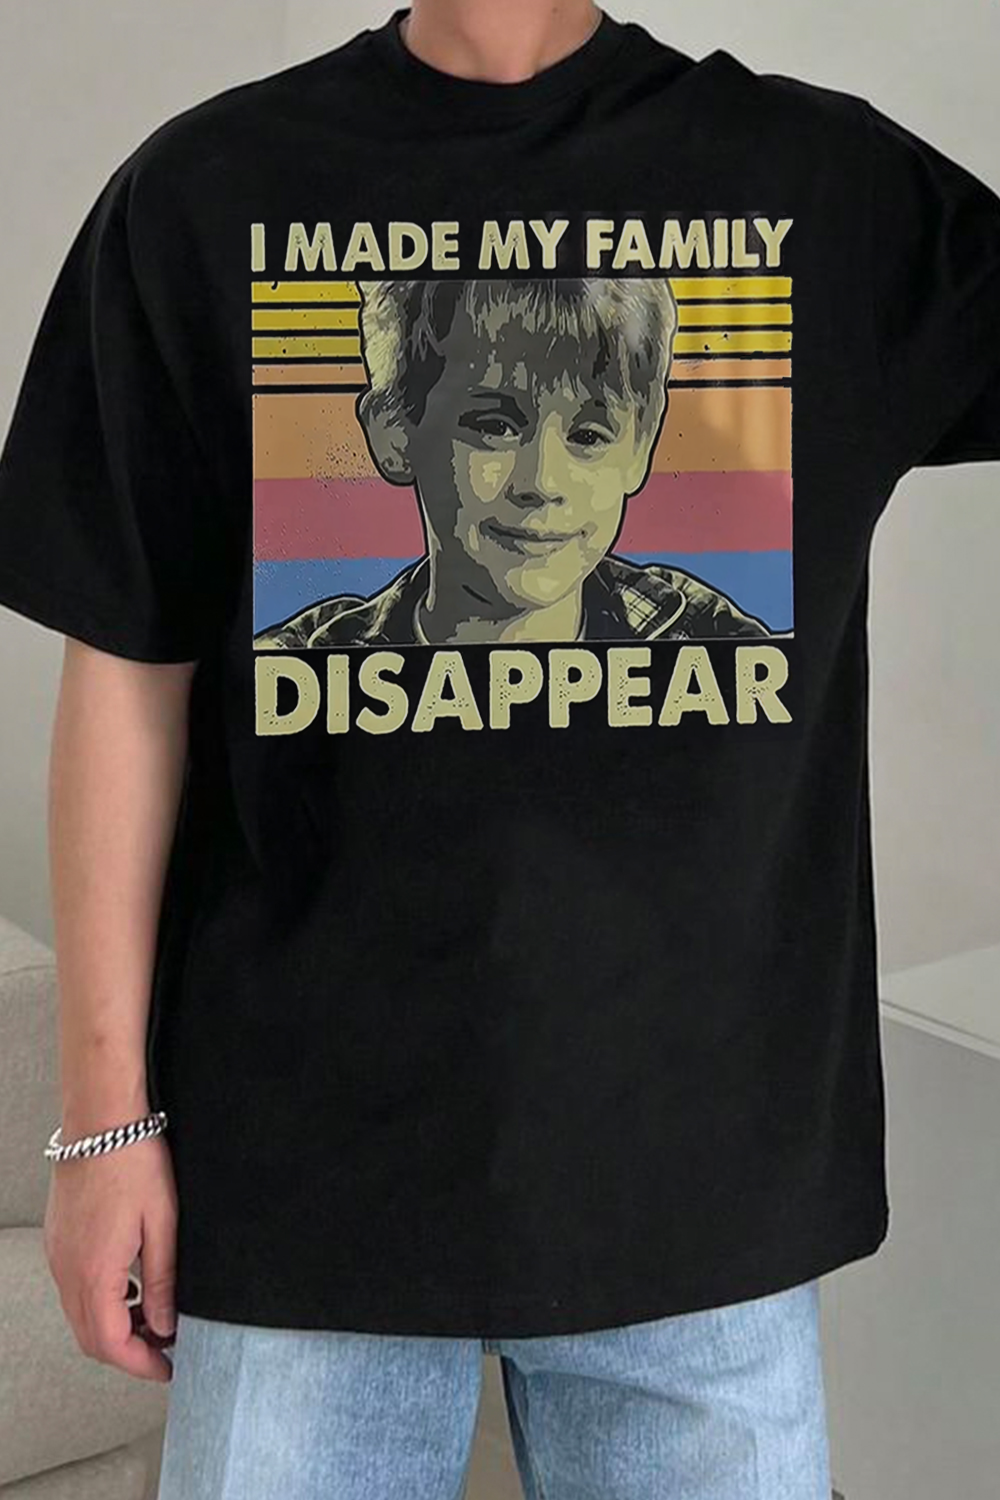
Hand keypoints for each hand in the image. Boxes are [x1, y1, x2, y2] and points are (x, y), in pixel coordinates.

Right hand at [43, 1131, 177, 1382]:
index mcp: (95, 1271)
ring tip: (152, 1318)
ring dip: (113, 1328)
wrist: (100, 1121)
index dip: (140, 1364)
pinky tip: (130, 1288)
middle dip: (127, 1352)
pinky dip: (101, 1303)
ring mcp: (59, 1256)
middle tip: (164, 1349)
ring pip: (80, 1315)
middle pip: (90, 1338)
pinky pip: (74, 1289)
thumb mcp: (164, 1223)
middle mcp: (68, 1270)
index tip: (167, 1367)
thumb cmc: (134, 1163)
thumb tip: (164, 1324)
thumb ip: (162, 1280)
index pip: (111, 1343)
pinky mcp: (59, 1241)